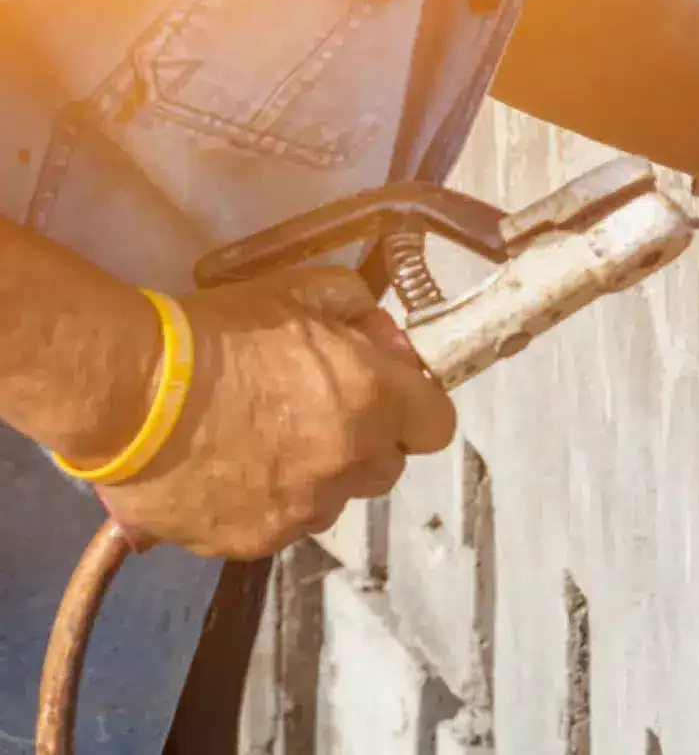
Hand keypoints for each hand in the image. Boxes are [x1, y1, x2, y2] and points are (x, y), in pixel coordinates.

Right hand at [83, 267, 455, 558]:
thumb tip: (381, 337)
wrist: (128, 388)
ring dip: (315, 476)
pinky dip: (263, 504)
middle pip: (386, 466)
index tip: (383, 390)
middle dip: (364, 439)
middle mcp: (349, 466)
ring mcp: (301, 512)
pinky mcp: (252, 542)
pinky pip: (278, 527)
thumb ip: (357, 310)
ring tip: (261, 442)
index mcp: (375, 403)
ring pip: (332, 500)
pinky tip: (226, 470)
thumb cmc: (218, 331)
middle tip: (314, 410)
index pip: (436, 425)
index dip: (414, 406)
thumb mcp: (300, 291)